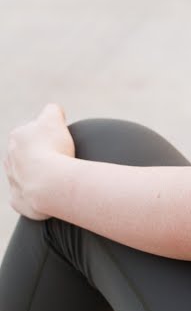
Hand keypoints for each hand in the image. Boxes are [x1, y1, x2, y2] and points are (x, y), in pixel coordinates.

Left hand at [4, 103, 75, 218]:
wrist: (49, 183)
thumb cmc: (53, 149)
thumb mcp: (54, 119)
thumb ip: (52, 110)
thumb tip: (53, 110)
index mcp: (17, 137)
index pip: (33, 131)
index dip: (49, 136)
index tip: (60, 142)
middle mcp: (9, 157)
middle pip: (28, 154)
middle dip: (41, 155)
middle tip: (61, 159)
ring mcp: (12, 180)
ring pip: (25, 174)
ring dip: (38, 175)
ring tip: (58, 177)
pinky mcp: (18, 200)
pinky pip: (28, 196)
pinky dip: (38, 195)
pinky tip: (51, 192)